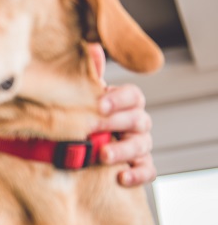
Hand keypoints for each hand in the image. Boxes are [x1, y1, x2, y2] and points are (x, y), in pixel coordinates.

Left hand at [88, 44, 155, 185]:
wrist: (76, 147)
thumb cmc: (83, 116)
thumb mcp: (82, 97)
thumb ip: (89, 76)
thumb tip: (92, 47)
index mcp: (124, 103)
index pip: (133, 95)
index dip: (119, 99)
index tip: (99, 104)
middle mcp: (136, 121)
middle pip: (138, 119)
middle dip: (117, 123)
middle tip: (94, 127)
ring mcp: (139, 144)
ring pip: (142, 145)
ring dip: (123, 150)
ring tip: (102, 155)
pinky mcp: (138, 166)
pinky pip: (148, 171)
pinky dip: (138, 174)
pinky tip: (121, 177)